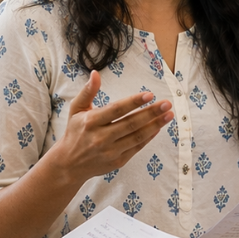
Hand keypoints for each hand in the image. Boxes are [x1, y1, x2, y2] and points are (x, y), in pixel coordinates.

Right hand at [54, 70, 172, 180]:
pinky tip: (158, 127)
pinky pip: (137, 148)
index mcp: (91, 122)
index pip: (116, 110)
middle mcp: (100, 137)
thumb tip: (95, 73)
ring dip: (155, 125)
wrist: (69, 164)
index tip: (149, 94)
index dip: (133, 102)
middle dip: (151, 113)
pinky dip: (149, 137)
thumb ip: (87, 91)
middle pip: (130, 124)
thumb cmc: (75, 132)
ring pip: (137, 137)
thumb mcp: (76, 110)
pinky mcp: (117, 161)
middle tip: (167, 104)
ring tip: (168, 115)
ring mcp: (110, 151)